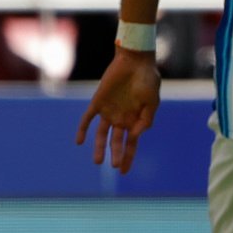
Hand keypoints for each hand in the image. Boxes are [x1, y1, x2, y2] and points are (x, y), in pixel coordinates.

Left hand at [76, 48, 161, 172]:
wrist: (134, 61)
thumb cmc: (147, 80)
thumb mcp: (152, 101)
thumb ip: (146, 119)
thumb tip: (135, 135)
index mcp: (136, 119)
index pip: (131, 143)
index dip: (129, 157)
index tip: (124, 171)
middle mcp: (121, 118)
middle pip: (117, 141)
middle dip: (117, 154)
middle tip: (115, 167)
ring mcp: (109, 111)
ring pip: (101, 134)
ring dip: (99, 148)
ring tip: (97, 162)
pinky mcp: (97, 102)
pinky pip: (88, 119)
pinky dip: (83, 130)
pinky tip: (79, 142)